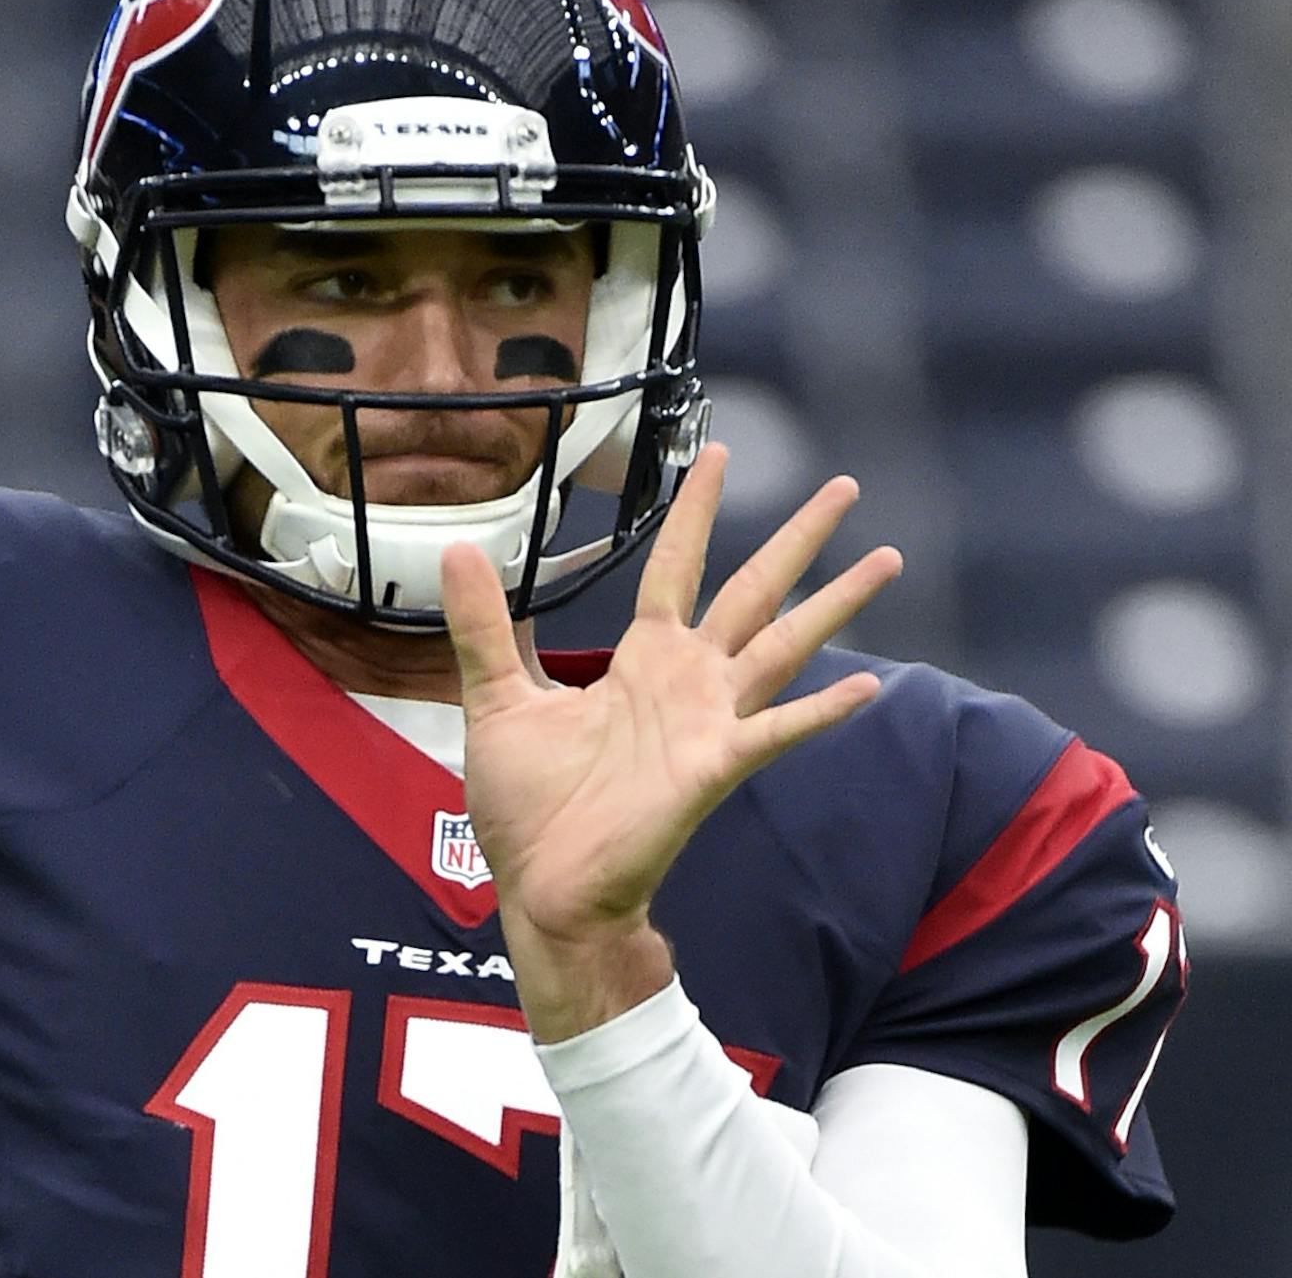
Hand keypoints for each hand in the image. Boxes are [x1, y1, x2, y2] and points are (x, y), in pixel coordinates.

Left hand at [441, 445, 902, 1039]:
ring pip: (784, 647)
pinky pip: (776, 731)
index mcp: (640, 663)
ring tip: (888, 559)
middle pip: (753, 591)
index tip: (721, 453)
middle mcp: (685, 683)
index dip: (697, 512)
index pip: (676, 567)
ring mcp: (708, 723)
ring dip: (835, 605)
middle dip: (799, 540)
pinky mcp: (712, 769)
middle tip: (846, 484)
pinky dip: (820, 711)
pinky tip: (868, 686)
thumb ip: (484, 627)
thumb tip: (455, 550)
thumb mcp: (496, 699)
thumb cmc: (529, 807)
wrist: (544, 889)